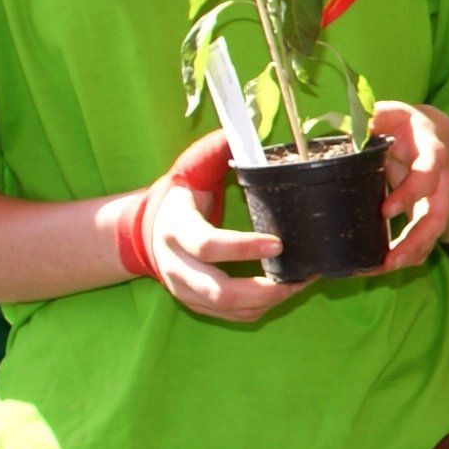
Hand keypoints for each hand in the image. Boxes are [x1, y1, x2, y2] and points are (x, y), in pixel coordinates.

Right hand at [124, 131, 298, 322]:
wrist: (147, 233)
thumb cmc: (178, 199)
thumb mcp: (188, 172)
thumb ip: (211, 153)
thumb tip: (236, 132)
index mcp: (175, 231)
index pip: (208, 246)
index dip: (243, 249)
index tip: (279, 243)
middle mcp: (177, 266)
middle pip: (218, 292)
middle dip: (263, 290)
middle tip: (299, 278)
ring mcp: (185, 290)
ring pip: (228, 310)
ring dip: (268, 301)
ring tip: (301, 282)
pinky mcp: (197, 304)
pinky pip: (233, 316)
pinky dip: (261, 308)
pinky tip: (286, 290)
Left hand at [372, 100, 448, 271]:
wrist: (423, 130)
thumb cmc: (399, 123)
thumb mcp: (385, 114)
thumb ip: (363, 120)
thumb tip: (330, 130)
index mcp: (431, 147)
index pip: (429, 171)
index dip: (411, 192)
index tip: (384, 211)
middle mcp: (443, 176)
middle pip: (439, 211)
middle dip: (416, 238)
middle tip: (390, 258)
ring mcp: (441, 197)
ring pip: (435, 229)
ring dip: (414, 251)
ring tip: (386, 267)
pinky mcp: (430, 211)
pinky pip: (427, 237)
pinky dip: (411, 254)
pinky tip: (388, 265)